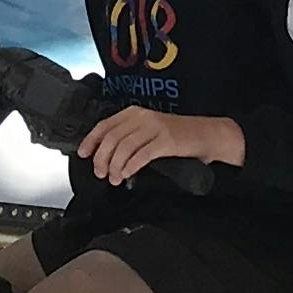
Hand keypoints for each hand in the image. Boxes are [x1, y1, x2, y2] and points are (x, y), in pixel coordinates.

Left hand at [79, 106, 239, 186]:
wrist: (208, 135)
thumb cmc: (179, 136)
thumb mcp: (149, 131)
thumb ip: (129, 138)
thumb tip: (104, 156)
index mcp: (135, 113)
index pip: (105, 125)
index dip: (91, 141)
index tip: (84, 154)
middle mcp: (143, 117)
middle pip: (111, 138)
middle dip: (101, 158)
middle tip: (101, 172)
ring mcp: (155, 127)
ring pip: (123, 147)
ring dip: (115, 166)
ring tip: (114, 178)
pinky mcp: (166, 140)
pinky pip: (141, 155)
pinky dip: (131, 166)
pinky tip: (127, 174)